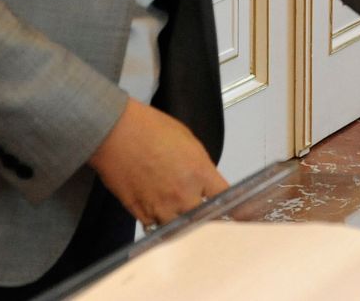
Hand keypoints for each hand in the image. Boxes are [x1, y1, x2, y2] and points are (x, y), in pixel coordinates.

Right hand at [88, 98, 228, 227]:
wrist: (116, 132)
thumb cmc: (150, 128)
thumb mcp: (188, 140)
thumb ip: (201, 166)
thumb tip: (205, 180)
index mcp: (199, 172)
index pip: (227, 198)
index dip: (238, 208)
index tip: (243, 215)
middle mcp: (183, 194)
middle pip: (205, 221)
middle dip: (210, 221)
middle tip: (210, 219)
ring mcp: (161, 206)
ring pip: (180, 230)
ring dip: (184, 225)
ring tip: (183, 217)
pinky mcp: (140, 212)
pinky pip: (155, 229)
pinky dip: (160, 225)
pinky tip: (161, 215)